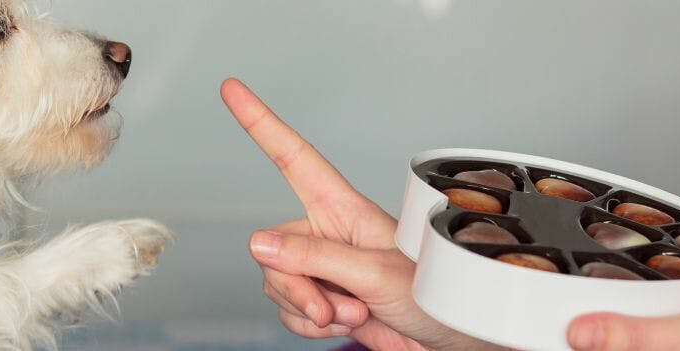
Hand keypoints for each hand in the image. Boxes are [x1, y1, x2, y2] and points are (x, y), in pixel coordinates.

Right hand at [221, 78, 500, 349]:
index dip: (261, 123)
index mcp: (344, 209)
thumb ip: (315, 258)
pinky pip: (287, 312)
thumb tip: (260, 243)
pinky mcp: (320, 301)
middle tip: (334, 306)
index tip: (233, 90)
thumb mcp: (376, 274)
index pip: (294, 158)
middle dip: (296, 285)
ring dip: (308, 309)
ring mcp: (322, 270)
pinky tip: (343, 325)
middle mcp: (327, 235)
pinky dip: (309, 327)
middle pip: (272, 247)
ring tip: (353, 313)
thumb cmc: (434, 296)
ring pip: (275, 283)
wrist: (446, 342)